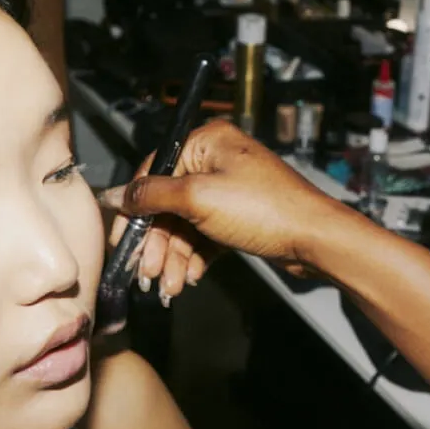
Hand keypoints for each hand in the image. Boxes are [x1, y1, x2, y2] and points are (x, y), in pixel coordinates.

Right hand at [100, 121, 344, 298]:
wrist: (313, 239)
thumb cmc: (264, 209)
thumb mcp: (198, 198)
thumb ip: (152, 196)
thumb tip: (116, 194)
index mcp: (206, 142)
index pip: (154, 172)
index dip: (136, 209)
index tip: (123, 239)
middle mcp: (215, 162)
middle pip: (168, 204)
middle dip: (157, 242)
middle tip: (146, 272)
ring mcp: (228, 190)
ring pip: (185, 225)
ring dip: (173, 256)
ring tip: (168, 286)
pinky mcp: (237, 217)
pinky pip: (204, 236)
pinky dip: (194, 257)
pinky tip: (189, 277)